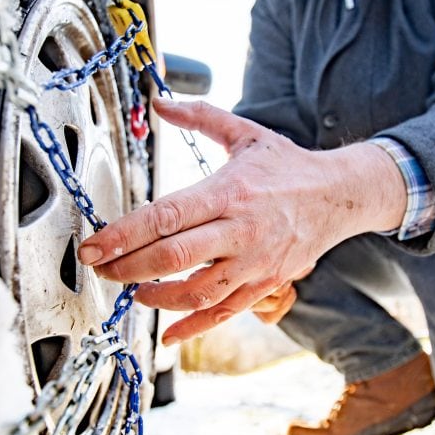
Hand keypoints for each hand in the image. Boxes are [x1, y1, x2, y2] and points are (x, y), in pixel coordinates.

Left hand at [77, 98, 405, 344]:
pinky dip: (193, 327)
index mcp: (229, 192)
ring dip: (156, 297)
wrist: (340, 196)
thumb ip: (200, 116)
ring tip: (131, 290)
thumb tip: (158, 100)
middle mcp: (240, 230)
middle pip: (174, 257)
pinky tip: (168, 334)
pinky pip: (225, 312)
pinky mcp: (265, 284)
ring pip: (197, 292)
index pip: (167, 216)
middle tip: (98, 268)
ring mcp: (254, 262)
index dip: (124, 235)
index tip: (93, 246)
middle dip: (127, 267)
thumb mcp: (246, 133)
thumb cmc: (287, 165)